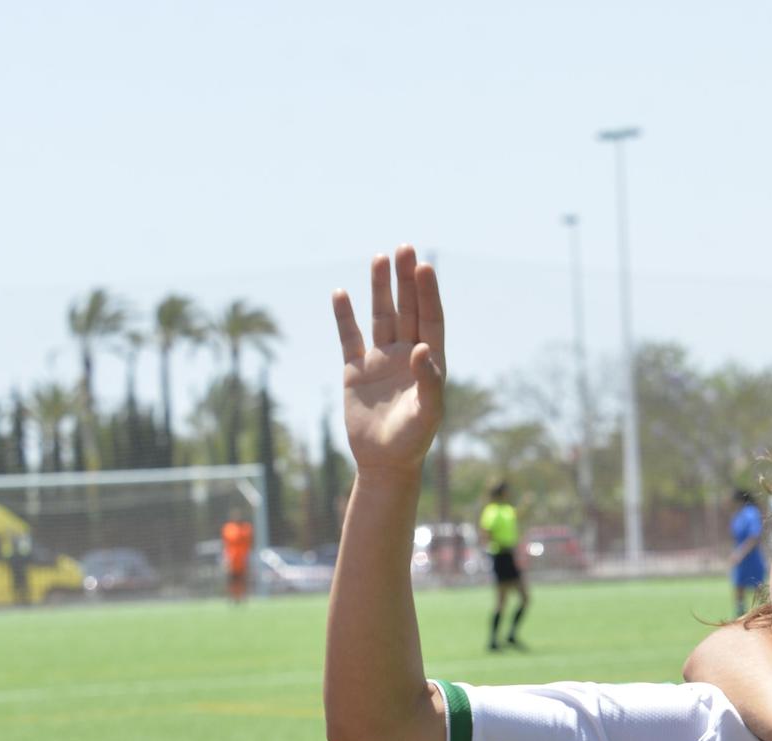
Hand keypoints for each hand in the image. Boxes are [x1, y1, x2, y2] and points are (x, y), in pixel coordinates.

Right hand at [333, 245, 444, 475]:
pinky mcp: (355, 370)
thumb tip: (422, 348)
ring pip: (380, 316)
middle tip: (405, 247)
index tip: (424, 266)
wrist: (384, 462)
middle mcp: (406, 355)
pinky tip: (341, 293)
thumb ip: (429, 381)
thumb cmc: (413, 441)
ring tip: (380, 258)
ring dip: (380, 289)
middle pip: (407, 309)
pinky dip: (345, 316)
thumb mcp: (427, 413)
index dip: (427, 293)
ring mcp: (380, 360)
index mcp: (428, 362)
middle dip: (406, 280)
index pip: (430, 319)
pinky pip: (348, 337)